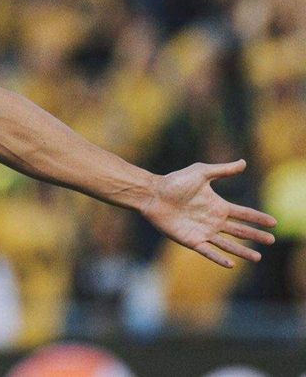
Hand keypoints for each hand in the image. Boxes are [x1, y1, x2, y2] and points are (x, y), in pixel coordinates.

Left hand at [141, 159, 275, 267]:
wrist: (153, 194)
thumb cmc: (174, 181)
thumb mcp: (201, 173)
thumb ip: (222, 170)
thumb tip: (243, 162)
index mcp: (218, 206)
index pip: (243, 214)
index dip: (258, 218)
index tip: (273, 222)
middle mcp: (213, 220)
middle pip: (240, 231)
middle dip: (256, 236)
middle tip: (272, 240)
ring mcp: (203, 231)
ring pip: (228, 244)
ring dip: (243, 251)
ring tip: (258, 258)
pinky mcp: (191, 240)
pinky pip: (208, 251)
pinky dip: (219, 258)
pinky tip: (231, 264)